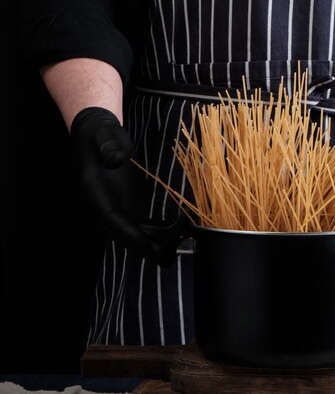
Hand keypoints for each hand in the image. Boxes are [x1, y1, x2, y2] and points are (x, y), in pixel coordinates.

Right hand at [71, 106, 176, 265]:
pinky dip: (158, 234)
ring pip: (136, 236)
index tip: (152, 247)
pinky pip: (143, 227)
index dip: (134, 237)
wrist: (101, 137)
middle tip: (170, 256)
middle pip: (127, 237)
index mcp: (97, 197)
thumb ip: (110, 149)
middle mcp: (107, 210)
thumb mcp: (105, 138)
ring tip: (178, 249)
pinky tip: (176, 235)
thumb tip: (116, 159)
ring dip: (155, 244)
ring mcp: (119, 211)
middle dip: (148, 248)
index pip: (115, 223)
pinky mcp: (130, 208)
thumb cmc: (102, 137)